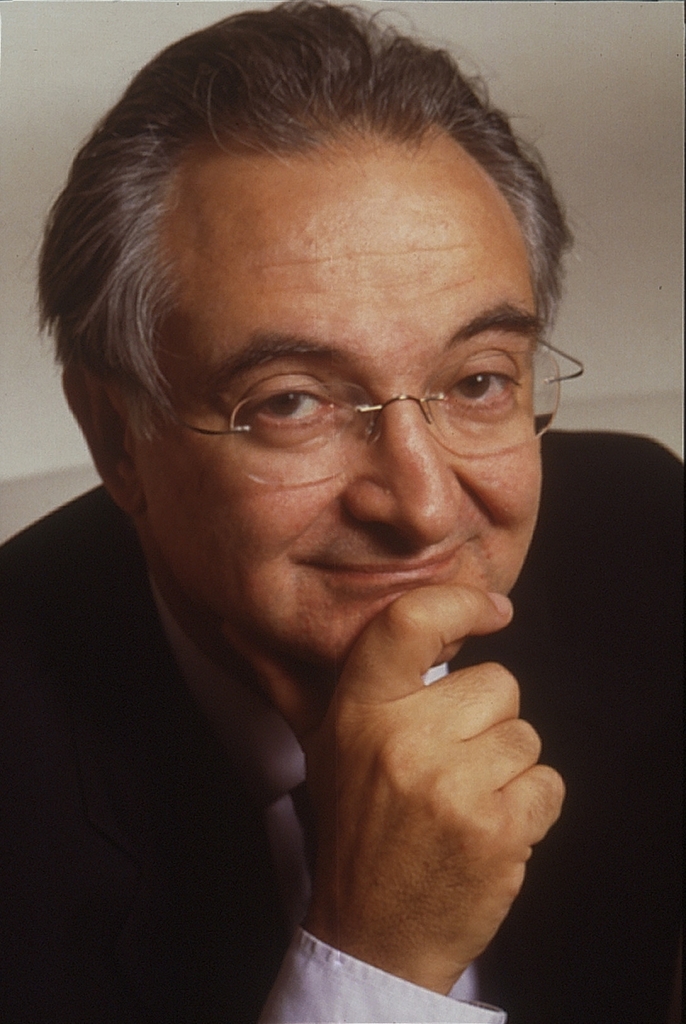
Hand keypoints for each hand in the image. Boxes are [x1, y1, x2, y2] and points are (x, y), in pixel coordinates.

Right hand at [301, 584, 564, 993]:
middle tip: (445, 763)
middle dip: (484, 723)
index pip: (410, 622)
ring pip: (526, 736)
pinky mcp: (498, 828)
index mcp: (360, 711)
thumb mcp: (317, 747)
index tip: (492, 611)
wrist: (375, 935)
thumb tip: (236, 628)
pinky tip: (489, 828)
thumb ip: (286, 682)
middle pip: (497, 683)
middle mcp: (403, 740)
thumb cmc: (353, 828)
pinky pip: (549, 784)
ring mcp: (452, 785)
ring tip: (462, 800)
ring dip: (506, 770)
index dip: (460, 603)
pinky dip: (533, 808)